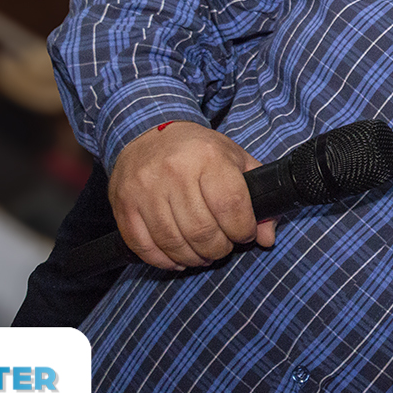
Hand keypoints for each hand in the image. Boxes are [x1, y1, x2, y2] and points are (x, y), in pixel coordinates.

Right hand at [108, 121, 276, 269]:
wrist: (149, 132)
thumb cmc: (198, 150)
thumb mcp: (234, 159)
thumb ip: (257, 195)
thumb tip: (267, 237)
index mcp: (208, 156)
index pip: (231, 206)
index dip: (243, 230)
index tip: (244, 234)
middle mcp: (175, 170)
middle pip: (203, 231)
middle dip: (218, 249)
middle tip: (222, 247)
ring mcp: (146, 188)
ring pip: (174, 242)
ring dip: (193, 257)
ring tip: (202, 253)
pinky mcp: (124, 204)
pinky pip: (144, 246)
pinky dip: (163, 260)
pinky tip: (176, 257)